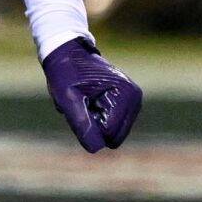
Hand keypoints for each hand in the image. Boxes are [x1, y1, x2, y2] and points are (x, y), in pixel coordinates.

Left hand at [42, 36, 141, 151]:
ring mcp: (134, 101)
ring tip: (85, 99)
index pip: (109, 132)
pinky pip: (111, 125)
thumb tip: (96, 149)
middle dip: (93, 124)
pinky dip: (97, 116)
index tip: (79, 101)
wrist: (67, 52)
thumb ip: (81, 123)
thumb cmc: (65, 72)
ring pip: (112, 132)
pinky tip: (90, 99)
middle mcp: (135, 98)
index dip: (88, 124)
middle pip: (114, 135)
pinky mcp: (129, 104)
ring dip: (94, 120)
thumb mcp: (68, 98)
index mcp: (125, 94)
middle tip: (81, 101)